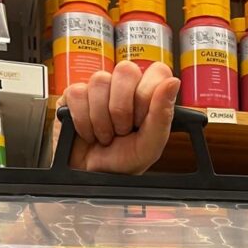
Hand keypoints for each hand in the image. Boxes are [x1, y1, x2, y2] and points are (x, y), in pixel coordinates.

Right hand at [57, 61, 179, 174]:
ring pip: (100, 81)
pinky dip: (84, 121)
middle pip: (126, 70)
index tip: (142, 121)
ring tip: (106, 136)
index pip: (156, 70)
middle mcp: (124, 86)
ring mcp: (98, 88)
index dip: (147, 94)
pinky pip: (78, 94)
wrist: (95, 177)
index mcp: (147, 94)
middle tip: (122, 130)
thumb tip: (173, 81)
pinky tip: (89, 133)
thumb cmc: (124, 161)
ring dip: (102, 119)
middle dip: (123, 108)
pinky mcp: (73, 95)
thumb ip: (163, 114)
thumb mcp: (150, 145)